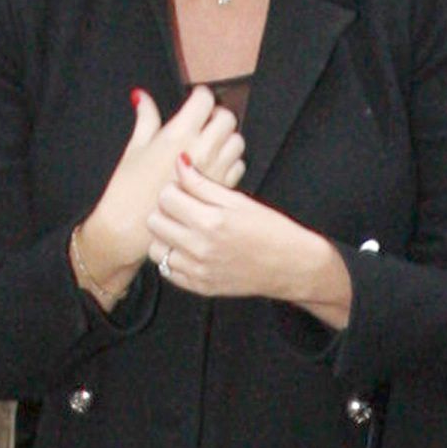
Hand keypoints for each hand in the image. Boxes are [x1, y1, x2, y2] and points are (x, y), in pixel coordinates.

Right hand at [77, 86, 243, 291]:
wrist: (131, 229)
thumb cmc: (128, 190)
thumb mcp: (135, 148)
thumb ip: (146, 118)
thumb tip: (141, 96)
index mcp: (179, 134)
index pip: (204, 99)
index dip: (199, 96)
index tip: (193, 102)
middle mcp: (202, 150)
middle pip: (227, 117)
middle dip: (215, 115)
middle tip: (202, 121)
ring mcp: (214, 170)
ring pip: (237, 140)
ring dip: (226, 137)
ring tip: (209, 143)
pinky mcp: (220, 190)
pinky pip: (238, 165)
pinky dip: (230, 160)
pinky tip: (213, 164)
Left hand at [146, 155, 351, 326]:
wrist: (292, 266)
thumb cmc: (271, 230)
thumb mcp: (238, 201)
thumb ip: (203, 183)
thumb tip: (180, 161)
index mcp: (210, 221)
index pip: (166, 197)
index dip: (174, 189)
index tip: (185, 191)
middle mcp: (200, 248)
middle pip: (154, 222)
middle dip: (165, 211)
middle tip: (182, 209)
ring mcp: (198, 271)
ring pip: (155, 249)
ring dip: (165, 237)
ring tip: (184, 230)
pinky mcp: (199, 287)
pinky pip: (167, 271)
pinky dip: (173, 258)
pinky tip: (189, 249)